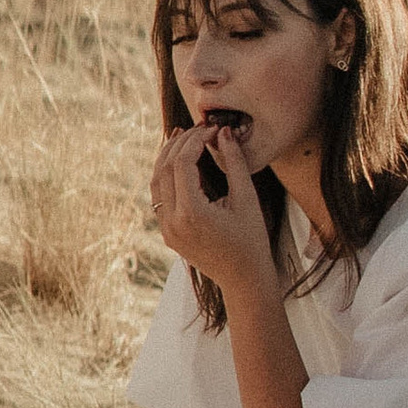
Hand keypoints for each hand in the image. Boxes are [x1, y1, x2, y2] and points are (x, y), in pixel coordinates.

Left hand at [150, 122, 279, 288]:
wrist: (243, 278)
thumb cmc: (251, 239)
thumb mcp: (246, 199)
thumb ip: (234, 162)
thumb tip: (223, 132)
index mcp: (192, 213)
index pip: (183, 163)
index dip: (195, 141)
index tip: (211, 130)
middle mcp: (172, 221)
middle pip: (164, 169)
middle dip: (180, 144)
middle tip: (198, 128)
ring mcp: (166, 229)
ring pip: (155, 182)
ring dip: (167, 156)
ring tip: (182, 136)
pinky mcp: (166, 232)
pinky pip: (158, 197)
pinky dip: (165, 175)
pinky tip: (178, 161)